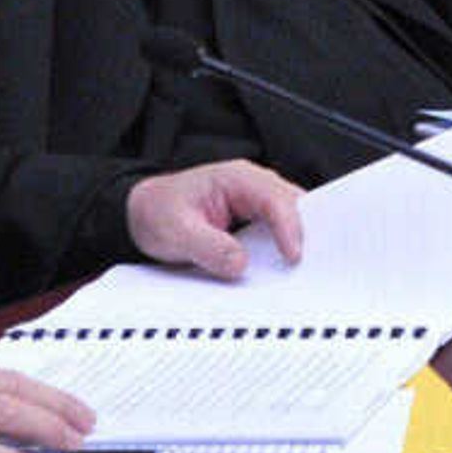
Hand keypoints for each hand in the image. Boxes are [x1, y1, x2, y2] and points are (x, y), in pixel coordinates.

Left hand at [125, 159, 305, 276]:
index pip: (275, 199)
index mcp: (237, 178)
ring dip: (297, 243)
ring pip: (291, 219)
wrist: (141, 214)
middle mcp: (253, 186)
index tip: (293, 257)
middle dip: (305, 234)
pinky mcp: (255, 222)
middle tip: (309, 269)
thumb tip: (240, 264)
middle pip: (293, 206)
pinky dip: (284, 250)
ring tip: (301, 274)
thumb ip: (207, 246)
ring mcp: (256, 203)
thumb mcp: (175, 231)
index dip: (289, 228)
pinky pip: (279, 233)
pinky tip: (283, 272)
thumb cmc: (157, 212)